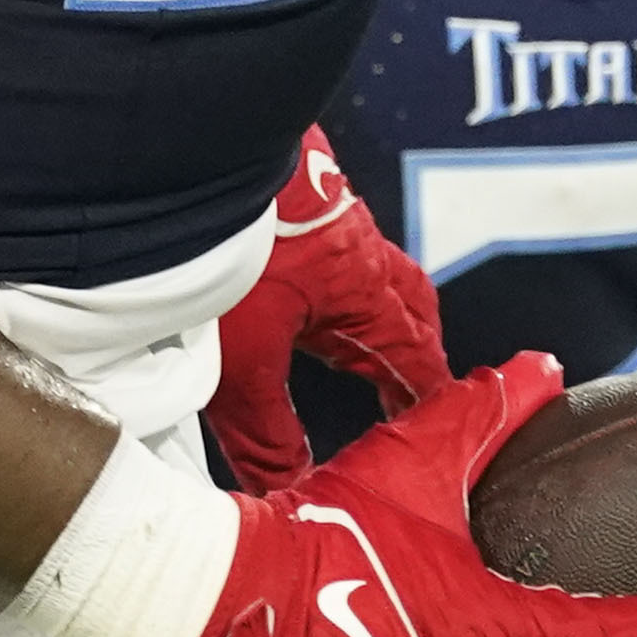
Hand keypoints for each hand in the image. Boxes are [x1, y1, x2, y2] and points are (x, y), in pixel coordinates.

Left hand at [202, 129, 451, 489]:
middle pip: (409, 305)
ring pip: (371, 269)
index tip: (441, 432)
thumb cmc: (227, 255)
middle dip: (416, 348)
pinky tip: (297, 281)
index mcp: (365, 296)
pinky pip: (333, 240)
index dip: (428, 401)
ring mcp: (327, 216)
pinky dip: (334, 274)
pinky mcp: (292, 194)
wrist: (195, 150)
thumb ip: (267, 433)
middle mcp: (359, 252)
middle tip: (411, 388)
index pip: (416, 360)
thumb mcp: (241, 365)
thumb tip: (292, 486)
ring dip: (374, 307)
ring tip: (355, 338)